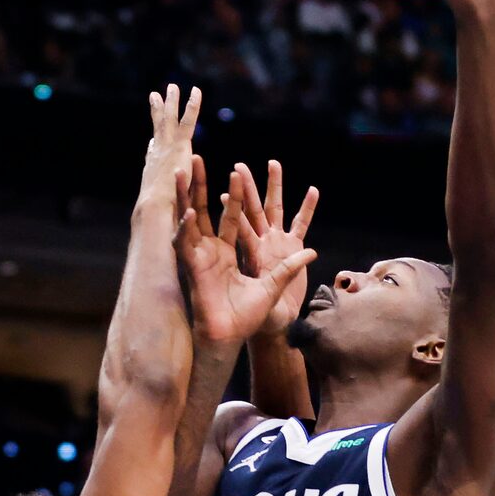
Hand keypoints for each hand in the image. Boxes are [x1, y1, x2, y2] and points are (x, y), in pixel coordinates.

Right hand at [139, 84, 200, 208]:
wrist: (155, 210)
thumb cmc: (156, 220)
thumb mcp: (157, 214)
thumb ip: (160, 211)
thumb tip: (157, 217)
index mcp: (153, 173)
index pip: (152, 156)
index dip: (152, 147)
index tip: (151, 142)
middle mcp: (157, 157)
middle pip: (157, 131)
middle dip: (156, 113)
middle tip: (154, 96)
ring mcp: (166, 148)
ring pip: (169, 120)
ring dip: (171, 102)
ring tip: (172, 86)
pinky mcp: (180, 146)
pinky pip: (188, 121)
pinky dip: (192, 105)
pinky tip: (196, 91)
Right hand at [175, 156, 314, 346]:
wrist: (235, 337)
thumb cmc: (254, 318)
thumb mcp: (276, 286)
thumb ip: (290, 266)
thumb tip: (311, 251)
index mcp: (242, 251)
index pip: (242, 216)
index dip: (242, 195)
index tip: (241, 173)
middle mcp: (220, 249)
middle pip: (217, 209)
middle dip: (214, 184)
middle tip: (211, 158)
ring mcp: (206, 255)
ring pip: (195, 217)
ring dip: (189, 194)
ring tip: (183, 171)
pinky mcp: (195, 267)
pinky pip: (187, 243)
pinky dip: (186, 228)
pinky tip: (186, 211)